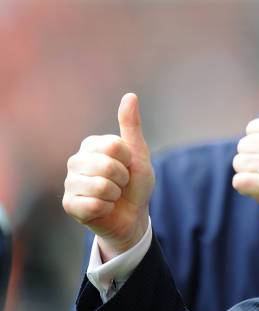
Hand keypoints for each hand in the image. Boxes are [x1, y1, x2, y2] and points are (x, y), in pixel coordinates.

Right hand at [62, 93, 154, 260]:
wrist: (133, 214)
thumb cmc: (135, 183)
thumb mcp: (138, 153)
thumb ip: (131, 126)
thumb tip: (130, 96)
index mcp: (91, 145)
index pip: (114, 146)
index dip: (128, 160)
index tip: (127, 166)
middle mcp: (75, 161)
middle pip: (107, 166)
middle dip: (123, 178)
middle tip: (121, 183)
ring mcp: (70, 183)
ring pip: (101, 187)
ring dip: (115, 194)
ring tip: (112, 195)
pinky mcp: (69, 205)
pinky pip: (95, 205)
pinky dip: (107, 208)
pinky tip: (104, 208)